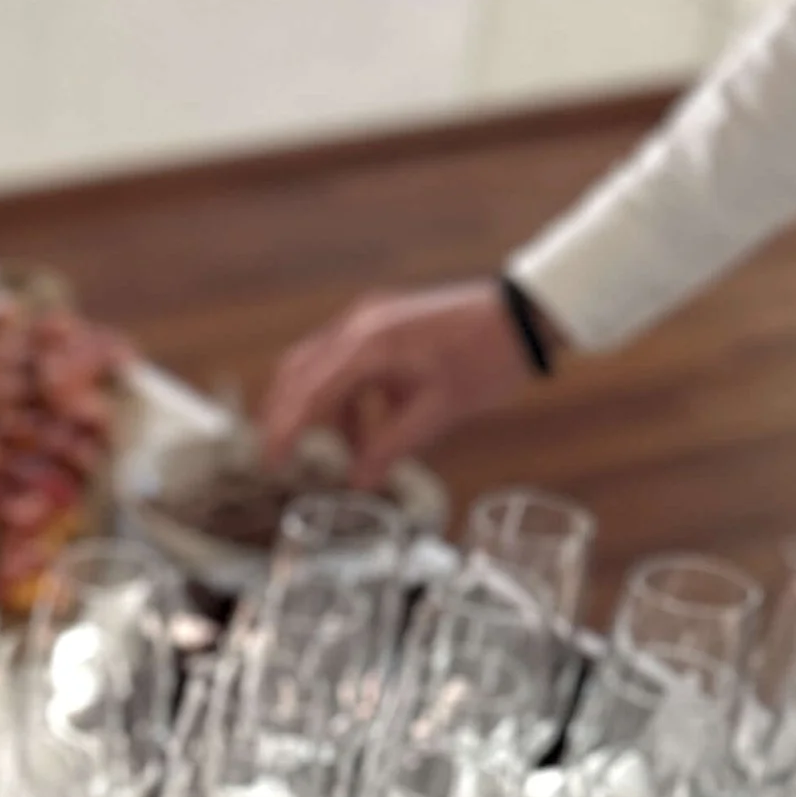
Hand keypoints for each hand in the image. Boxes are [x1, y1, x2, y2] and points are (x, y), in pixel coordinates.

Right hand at [257, 281, 539, 483]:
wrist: (524, 314)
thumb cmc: (488, 357)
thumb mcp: (439, 411)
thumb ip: (391, 447)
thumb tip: (358, 482)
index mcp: (368, 344)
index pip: (308, 391)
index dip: (285, 430)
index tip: (271, 462)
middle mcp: (359, 324)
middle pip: (299, 372)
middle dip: (286, 416)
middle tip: (282, 456)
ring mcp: (369, 319)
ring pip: (319, 367)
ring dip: (322, 410)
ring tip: (343, 452)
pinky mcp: (382, 322)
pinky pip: (345, 361)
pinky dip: (346, 396)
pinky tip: (368, 428)